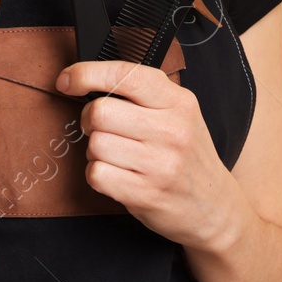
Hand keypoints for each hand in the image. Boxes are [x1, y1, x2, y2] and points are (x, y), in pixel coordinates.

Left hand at [57, 61, 239, 250]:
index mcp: (178, 101)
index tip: (66, 80)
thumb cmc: (188, 156)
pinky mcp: (146, 193)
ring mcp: (160, 164)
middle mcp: (172, 130)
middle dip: (90, 120)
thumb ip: (143, 94)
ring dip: (96, 151)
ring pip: (95, 144)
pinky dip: (98, 174)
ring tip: (117, 156)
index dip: (86, 73)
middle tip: (102, 129)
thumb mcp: (180, 114)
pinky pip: (97, 174)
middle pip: (99, 111)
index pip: (124, 75)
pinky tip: (117, 175)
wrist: (215, 208)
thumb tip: (88, 80)